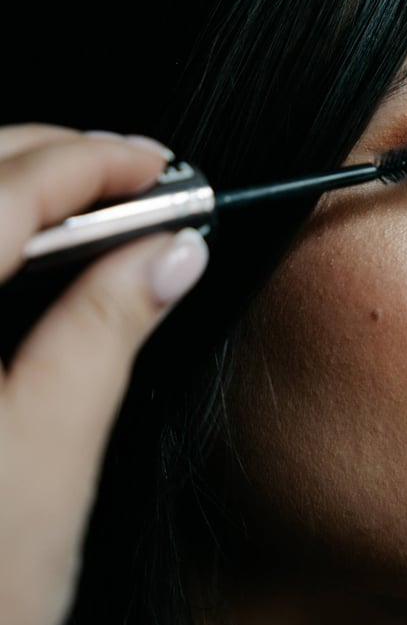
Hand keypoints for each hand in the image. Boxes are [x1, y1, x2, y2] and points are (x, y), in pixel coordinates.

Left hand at [0, 125, 208, 624]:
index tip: (164, 167)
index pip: (4, 190)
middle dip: (58, 161)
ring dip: (23, 193)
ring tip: (104, 216)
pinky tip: (40, 265)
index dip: (95, 161)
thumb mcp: (48, 463)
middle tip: (145, 186)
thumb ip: (105, 333)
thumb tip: (172, 251)